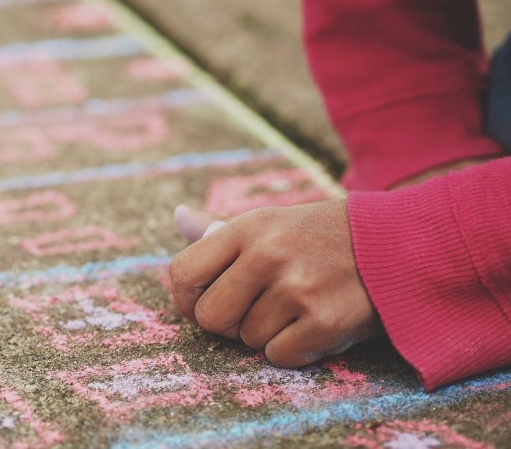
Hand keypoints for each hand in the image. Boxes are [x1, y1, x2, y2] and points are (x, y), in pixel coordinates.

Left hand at [169, 200, 381, 366]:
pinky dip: (292, 349)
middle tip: (253, 310)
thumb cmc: (320, 237)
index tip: (205, 301)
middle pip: (209, 317)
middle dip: (226, 323)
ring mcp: (297, 288)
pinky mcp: (325, 321)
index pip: (183, 273)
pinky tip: (312, 324)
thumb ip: (219, 231)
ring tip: (295, 307)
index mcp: (248, 227)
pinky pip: (279, 356)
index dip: (187, 297)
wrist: (397, 244)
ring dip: (266, 333)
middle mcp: (268, 254)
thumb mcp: (270, 222)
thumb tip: (178, 217)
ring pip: (247, 339)